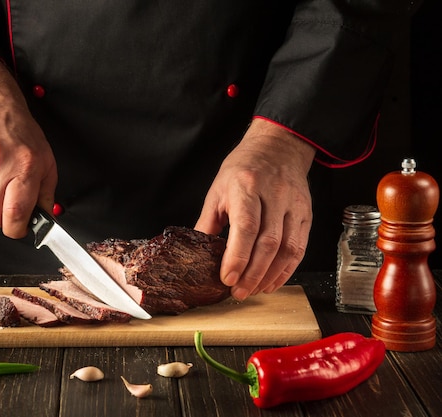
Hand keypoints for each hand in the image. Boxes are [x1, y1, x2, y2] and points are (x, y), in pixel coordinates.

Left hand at [194, 118, 315, 300]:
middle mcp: (274, 195)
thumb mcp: (218, 190)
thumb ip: (209, 223)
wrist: (278, 147)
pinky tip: (273, 281)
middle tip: (239, 292)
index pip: (246, 227)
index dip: (238, 256)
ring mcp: (293, 205)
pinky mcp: (305, 214)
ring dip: (270, 275)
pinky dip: (287, 269)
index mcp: (247, 187)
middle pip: (268, 242)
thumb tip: (198, 254)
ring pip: (288, 248)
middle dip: (253, 273)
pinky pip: (300, 247)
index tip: (228, 278)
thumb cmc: (243, 168)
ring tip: (254, 290)